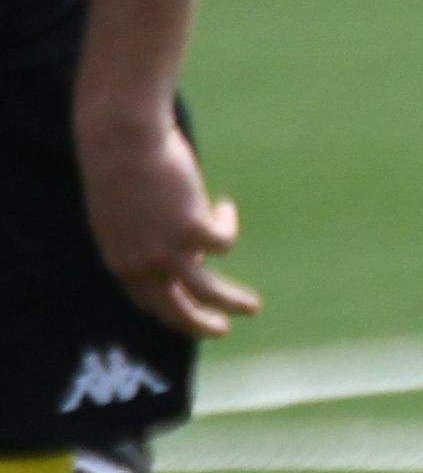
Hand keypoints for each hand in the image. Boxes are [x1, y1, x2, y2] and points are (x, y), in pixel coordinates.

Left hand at [74, 105, 257, 339]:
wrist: (123, 142)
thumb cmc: (120, 168)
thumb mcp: (125, 214)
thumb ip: (148, 240)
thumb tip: (189, 256)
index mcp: (120, 261)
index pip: (148, 303)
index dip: (173, 313)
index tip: (192, 318)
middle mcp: (143, 264)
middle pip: (176, 310)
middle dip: (201, 326)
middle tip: (221, 330)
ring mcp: (169, 249)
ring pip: (208, 291)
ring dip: (232, 303)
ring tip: (252, 307)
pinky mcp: (194, 229)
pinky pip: (223, 241)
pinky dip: (226, 223)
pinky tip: (223, 205)